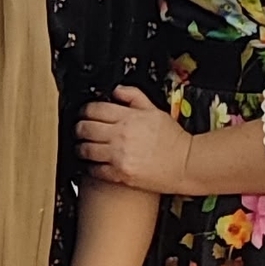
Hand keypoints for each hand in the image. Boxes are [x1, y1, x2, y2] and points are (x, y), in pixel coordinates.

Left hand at [75, 86, 193, 194]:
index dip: (84, 110)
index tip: (84, 113)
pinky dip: (88, 166)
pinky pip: (94, 169)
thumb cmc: (173, 139)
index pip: (95, 109)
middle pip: (85, 128)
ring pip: (85, 149)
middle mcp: (121, 136)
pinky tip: (90, 164)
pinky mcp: (120, 174)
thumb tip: (117, 90)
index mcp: (129, 118)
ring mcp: (119, 156)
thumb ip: (134, 96)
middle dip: (78, 128)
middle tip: (79, 129)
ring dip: (80, 147)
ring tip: (81, 147)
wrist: (186, 164)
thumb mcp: (155, 110)